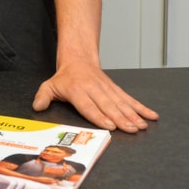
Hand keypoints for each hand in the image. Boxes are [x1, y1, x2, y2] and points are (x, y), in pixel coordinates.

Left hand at [33, 61, 158, 132]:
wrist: (78, 59)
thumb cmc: (64, 77)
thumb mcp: (49, 85)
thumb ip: (43, 96)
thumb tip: (37, 106)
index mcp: (77, 90)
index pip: (89, 106)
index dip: (99, 116)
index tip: (110, 126)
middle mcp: (94, 89)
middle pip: (108, 106)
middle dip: (121, 118)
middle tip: (131, 129)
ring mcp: (107, 89)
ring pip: (121, 103)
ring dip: (133, 114)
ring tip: (142, 125)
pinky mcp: (115, 89)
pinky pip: (129, 98)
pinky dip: (141, 107)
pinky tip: (151, 115)